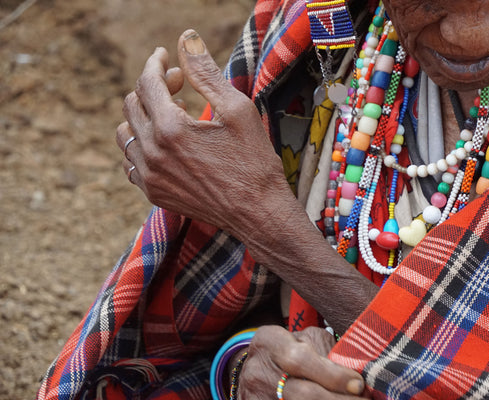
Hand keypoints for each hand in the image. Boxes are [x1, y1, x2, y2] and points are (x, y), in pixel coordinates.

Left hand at [116, 30, 293, 241]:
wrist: (258, 213)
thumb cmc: (254, 161)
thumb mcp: (237, 110)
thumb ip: (206, 73)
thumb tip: (186, 40)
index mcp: (171, 129)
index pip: (146, 83)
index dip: (155, 63)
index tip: (165, 56)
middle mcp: (152, 153)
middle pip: (132, 104)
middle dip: (153, 87)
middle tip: (178, 85)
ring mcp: (150, 177)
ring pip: (127, 133)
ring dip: (143, 116)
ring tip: (172, 114)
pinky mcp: (154, 193)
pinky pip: (131, 161)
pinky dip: (142, 144)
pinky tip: (165, 143)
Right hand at [238, 325, 367, 398]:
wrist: (258, 367)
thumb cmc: (292, 348)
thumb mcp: (306, 339)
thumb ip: (327, 351)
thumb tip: (357, 376)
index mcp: (270, 342)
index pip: (301, 361)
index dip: (332, 376)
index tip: (358, 384)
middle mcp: (258, 370)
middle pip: (303, 394)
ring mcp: (256, 396)